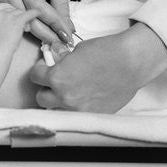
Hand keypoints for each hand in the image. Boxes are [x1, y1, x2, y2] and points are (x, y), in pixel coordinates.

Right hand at [0, 0, 72, 45]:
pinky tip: (43, 27)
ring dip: (38, 29)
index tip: (67, 35)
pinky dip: (29, 22)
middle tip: (62, 41)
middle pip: (26, 15)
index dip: (53, 22)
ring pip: (19, 17)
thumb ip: (61, 3)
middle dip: (46, 31)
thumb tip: (65, 28)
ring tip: (55, 36)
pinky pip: (16, 13)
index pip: (37, 6)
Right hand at [0, 2, 39, 51]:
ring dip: (24, 20)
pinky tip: (38, 12)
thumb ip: (2, 19)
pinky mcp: (18, 21)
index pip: (3, 5)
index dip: (10, 9)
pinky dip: (34, 13)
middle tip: (20, 27)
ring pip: (21, 12)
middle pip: (14, 9)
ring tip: (25, 29)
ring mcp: (10, 16)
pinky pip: (29, 14)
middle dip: (18, 16)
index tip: (13, 14)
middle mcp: (2, 13)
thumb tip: (15, 16)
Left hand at [29, 23, 166, 112]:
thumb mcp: (78, 51)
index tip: (45, 67)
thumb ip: (63, 61)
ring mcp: (78, 110)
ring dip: (58, 101)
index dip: (40, 70)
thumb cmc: (106, 51)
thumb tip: (56, 62)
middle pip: (42, 98)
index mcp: (57, 77)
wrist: (131, 62)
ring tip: (68, 91)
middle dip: (46, 88)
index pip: (35, 77)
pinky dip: (75, 108)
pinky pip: (75, 115)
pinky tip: (83, 97)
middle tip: (55, 80)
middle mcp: (64, 97)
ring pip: (56, 110)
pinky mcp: (92, 116)